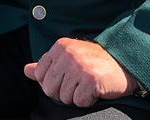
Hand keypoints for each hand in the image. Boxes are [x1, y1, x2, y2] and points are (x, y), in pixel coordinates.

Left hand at [23, 39, 137, 107]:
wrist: (123, 64)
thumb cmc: (94, 63)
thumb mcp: (68, 59)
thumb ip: (46, 65)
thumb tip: (26, 70)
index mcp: (60, 46)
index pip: (41, 75)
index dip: (52, 83)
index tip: (67, 79)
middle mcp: (68, 54)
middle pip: (49, 88)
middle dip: (63, 92)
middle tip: (78, 85)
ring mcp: (79, 66)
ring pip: (64, 97)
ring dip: (76, 97)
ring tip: (87, 85)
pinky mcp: (91, 80)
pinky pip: (79, 102)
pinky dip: (87, 100)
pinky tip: (95, 90)